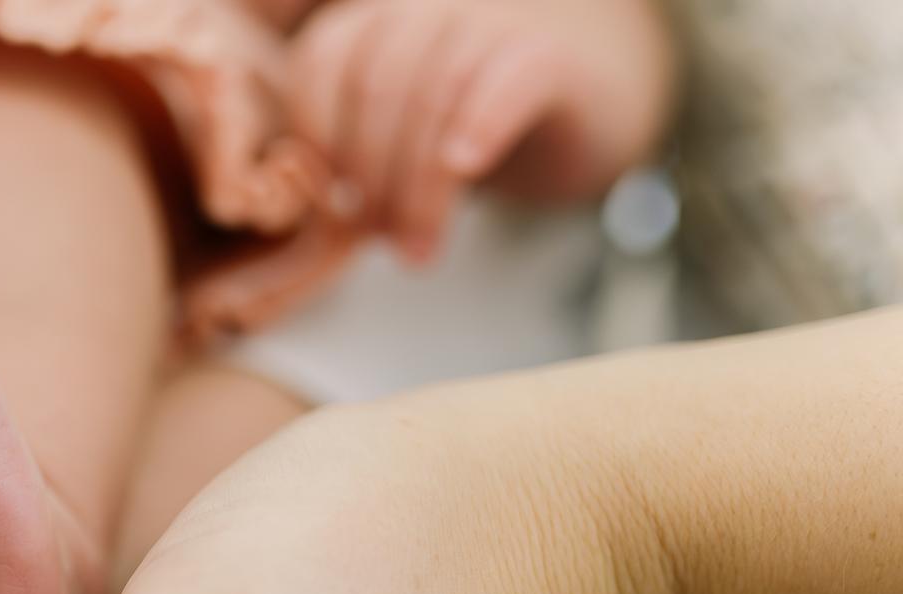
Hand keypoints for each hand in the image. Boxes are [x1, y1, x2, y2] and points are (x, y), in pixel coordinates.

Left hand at [288, 0, 611, 261]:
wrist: (592, 103)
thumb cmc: (475, 124)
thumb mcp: (403, 131)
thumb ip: (354, 148)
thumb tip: (318, 208)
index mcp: (383, 16)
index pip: (322, 62)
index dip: (319, 140)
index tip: (331, 205)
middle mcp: (432, 5)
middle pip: (378, 86)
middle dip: (369, 177)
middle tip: (376, 242)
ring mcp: (495, 20)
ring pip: (437, 95)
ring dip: (418, 188)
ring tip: (416, 251)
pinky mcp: (552, 55)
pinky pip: (508, 81)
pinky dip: (480, 125)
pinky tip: (465, 170)